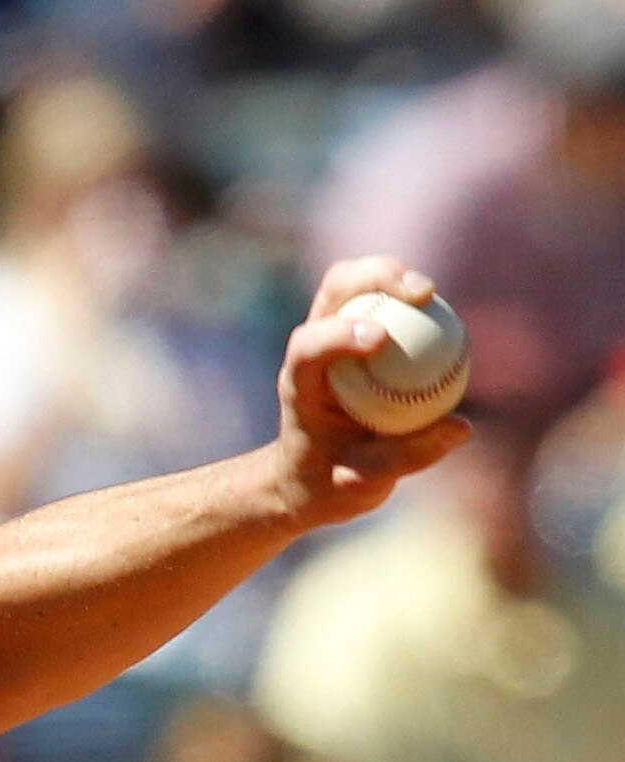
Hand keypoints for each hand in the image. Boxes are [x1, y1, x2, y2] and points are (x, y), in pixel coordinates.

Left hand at [271, 255, 473, 529]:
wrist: (309, 476)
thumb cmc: (330, 483)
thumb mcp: (361, 486)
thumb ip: (406, 457)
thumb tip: (460, 427)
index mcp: (300, 386)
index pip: (308, 347)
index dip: (339, 335)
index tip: (381, 339)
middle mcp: (313, 352)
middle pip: (335, 288)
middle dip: (374, 276)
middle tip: (420, 293)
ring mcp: (334, 335)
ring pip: (357, 282)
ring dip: (392, 274)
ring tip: (428, 291)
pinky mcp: (356, 333)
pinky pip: (386, 304)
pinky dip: (410, 299)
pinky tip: (440, 310)